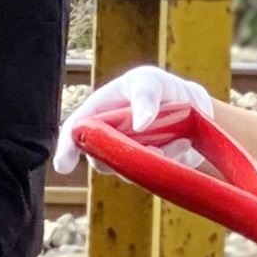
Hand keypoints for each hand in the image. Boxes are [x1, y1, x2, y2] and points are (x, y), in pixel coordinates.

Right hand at [53, 63, 220, 176]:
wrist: (193, 109)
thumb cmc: (161, 88)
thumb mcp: (151, 80)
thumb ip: (145, 96)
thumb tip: (140, 124)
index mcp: (99, 111)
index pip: (75, 129)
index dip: (66, 147)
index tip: (64, 166)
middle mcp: (107, 137)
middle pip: (99, 157)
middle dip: (123, 158)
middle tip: (156, 149)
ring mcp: (125, 156)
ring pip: (127, 171)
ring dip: (152, 159)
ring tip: (177, 139)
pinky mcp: (144, 170)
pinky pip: (150, 176)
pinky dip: (168, 163)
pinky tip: (183, 144)